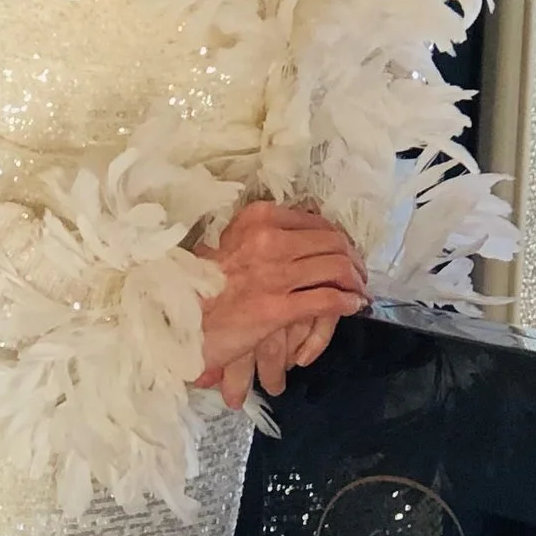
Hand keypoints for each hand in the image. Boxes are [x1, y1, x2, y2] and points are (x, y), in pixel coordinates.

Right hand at [194, 202, 364, 406]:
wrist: (176, 318)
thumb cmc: (199, 283)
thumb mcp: (229, 242)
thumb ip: (261, 235)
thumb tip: (295, 232)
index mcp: (258, 218)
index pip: (316, 221)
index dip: (337, 237)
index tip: (344, 251)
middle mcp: (270, 239)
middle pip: (333, 242)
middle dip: (353, 259)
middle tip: (359, 274)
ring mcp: (275, 274)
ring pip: (336, 269)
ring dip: (355, 281)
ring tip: (359, 291)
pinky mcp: (277, 309)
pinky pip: (327, 301)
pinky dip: (347, 303)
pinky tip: (353, 306)